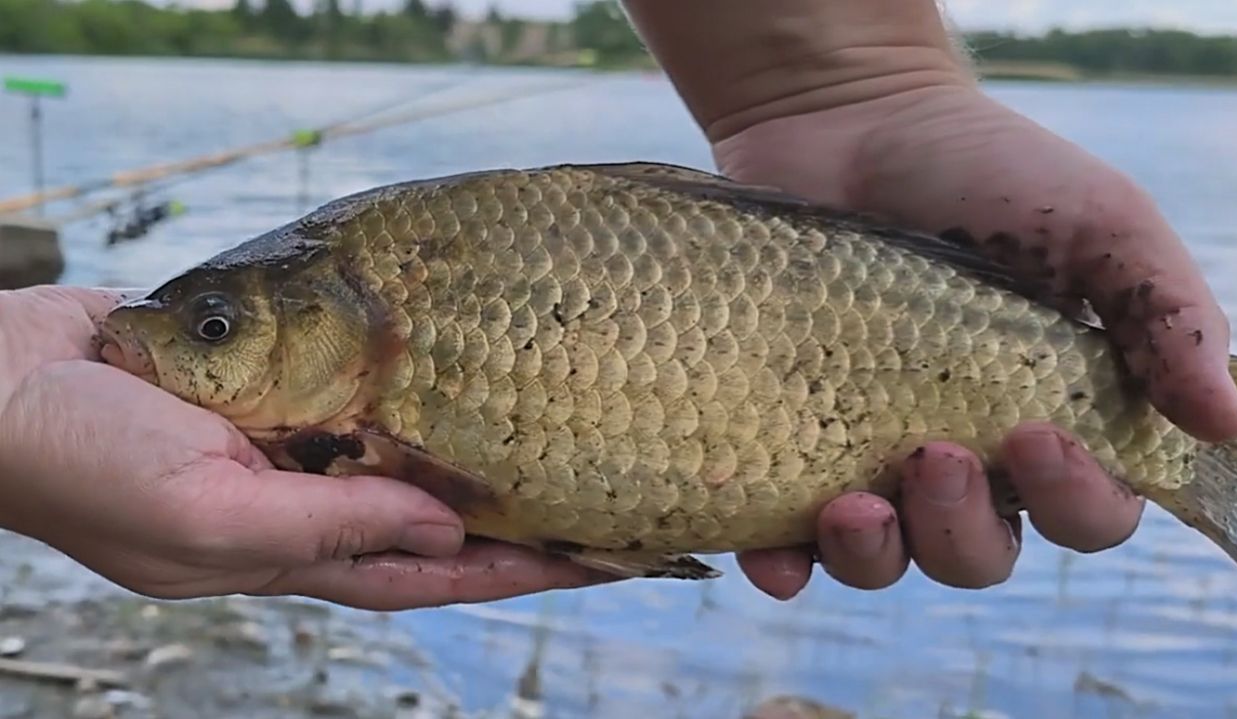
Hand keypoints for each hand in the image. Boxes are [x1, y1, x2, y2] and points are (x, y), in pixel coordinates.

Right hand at [0, 286, 611, 609]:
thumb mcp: (205, 516)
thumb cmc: (82, 463)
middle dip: (514, 525)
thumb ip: (327, 526)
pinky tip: (462, 380)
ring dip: (475, 457)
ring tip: (560, 448)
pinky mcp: (270, 392)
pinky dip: (415, 394)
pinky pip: (360, 397)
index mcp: (286, 553)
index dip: (510, 572)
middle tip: (604, 510)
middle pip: (431, 521)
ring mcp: (286, 446)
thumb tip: (446, 528)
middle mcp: (299, 504)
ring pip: (404, 458)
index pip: (426, 572)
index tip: (591, 561)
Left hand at [715, 84, 1236, 598]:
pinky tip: (774, 559)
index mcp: (1048, 419)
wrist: (849, 122)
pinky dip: (780, 564)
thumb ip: (1168, 311)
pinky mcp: (785, 441)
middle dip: (961, 529)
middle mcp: (962, 454)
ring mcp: (867, 452)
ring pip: (885, 560)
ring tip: (852, 507)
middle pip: (979, 554)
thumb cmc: (986, 171)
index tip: (1031, 436)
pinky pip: (784, 540)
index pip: (1087, 511)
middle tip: (931, 456)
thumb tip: (1222, 423)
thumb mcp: (1098, 221)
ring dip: (875, 557)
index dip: (1074, 501)